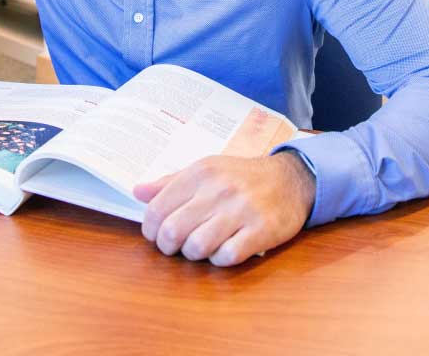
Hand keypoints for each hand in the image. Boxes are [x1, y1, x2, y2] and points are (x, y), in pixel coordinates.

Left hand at [134, 152, 315, 266]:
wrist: (291, 178)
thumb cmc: (241, 177)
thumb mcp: (206, 170)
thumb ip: (171, 182)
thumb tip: (137, 192)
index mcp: (200, 172)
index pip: (157, 208)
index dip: (150, 229)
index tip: (157, 233)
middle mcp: (219, 189)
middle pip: (172, 230)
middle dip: (168, 246)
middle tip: (176, 246)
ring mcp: (241, 209)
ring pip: (197, 247)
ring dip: (194, 254)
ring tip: (201, 247)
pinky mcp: (261, 229)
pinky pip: (227, 257)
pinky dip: (220, 260)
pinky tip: (225, 249)